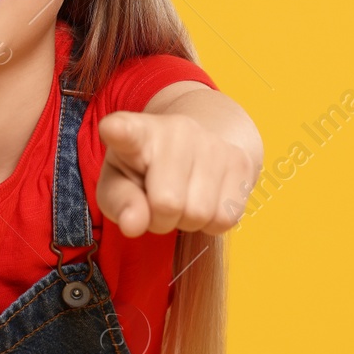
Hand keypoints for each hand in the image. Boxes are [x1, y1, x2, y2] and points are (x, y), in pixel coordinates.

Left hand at [96, 111, 256, 236]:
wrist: (198, 147)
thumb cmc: (145, 172)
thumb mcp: (118, 185)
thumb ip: (119, 204)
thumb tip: (133, 225)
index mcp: (136, 133)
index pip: (127, 132)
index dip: (119, 131)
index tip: (113, 129)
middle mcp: (177, 130)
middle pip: (167, 204)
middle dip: (160, 219)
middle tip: (157, 203)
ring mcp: (213, 143)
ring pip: (199, 214)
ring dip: (187, 221)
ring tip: (182, 199)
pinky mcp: (240, 161)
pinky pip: (225, 218)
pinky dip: (211, 222)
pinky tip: (204, 200)